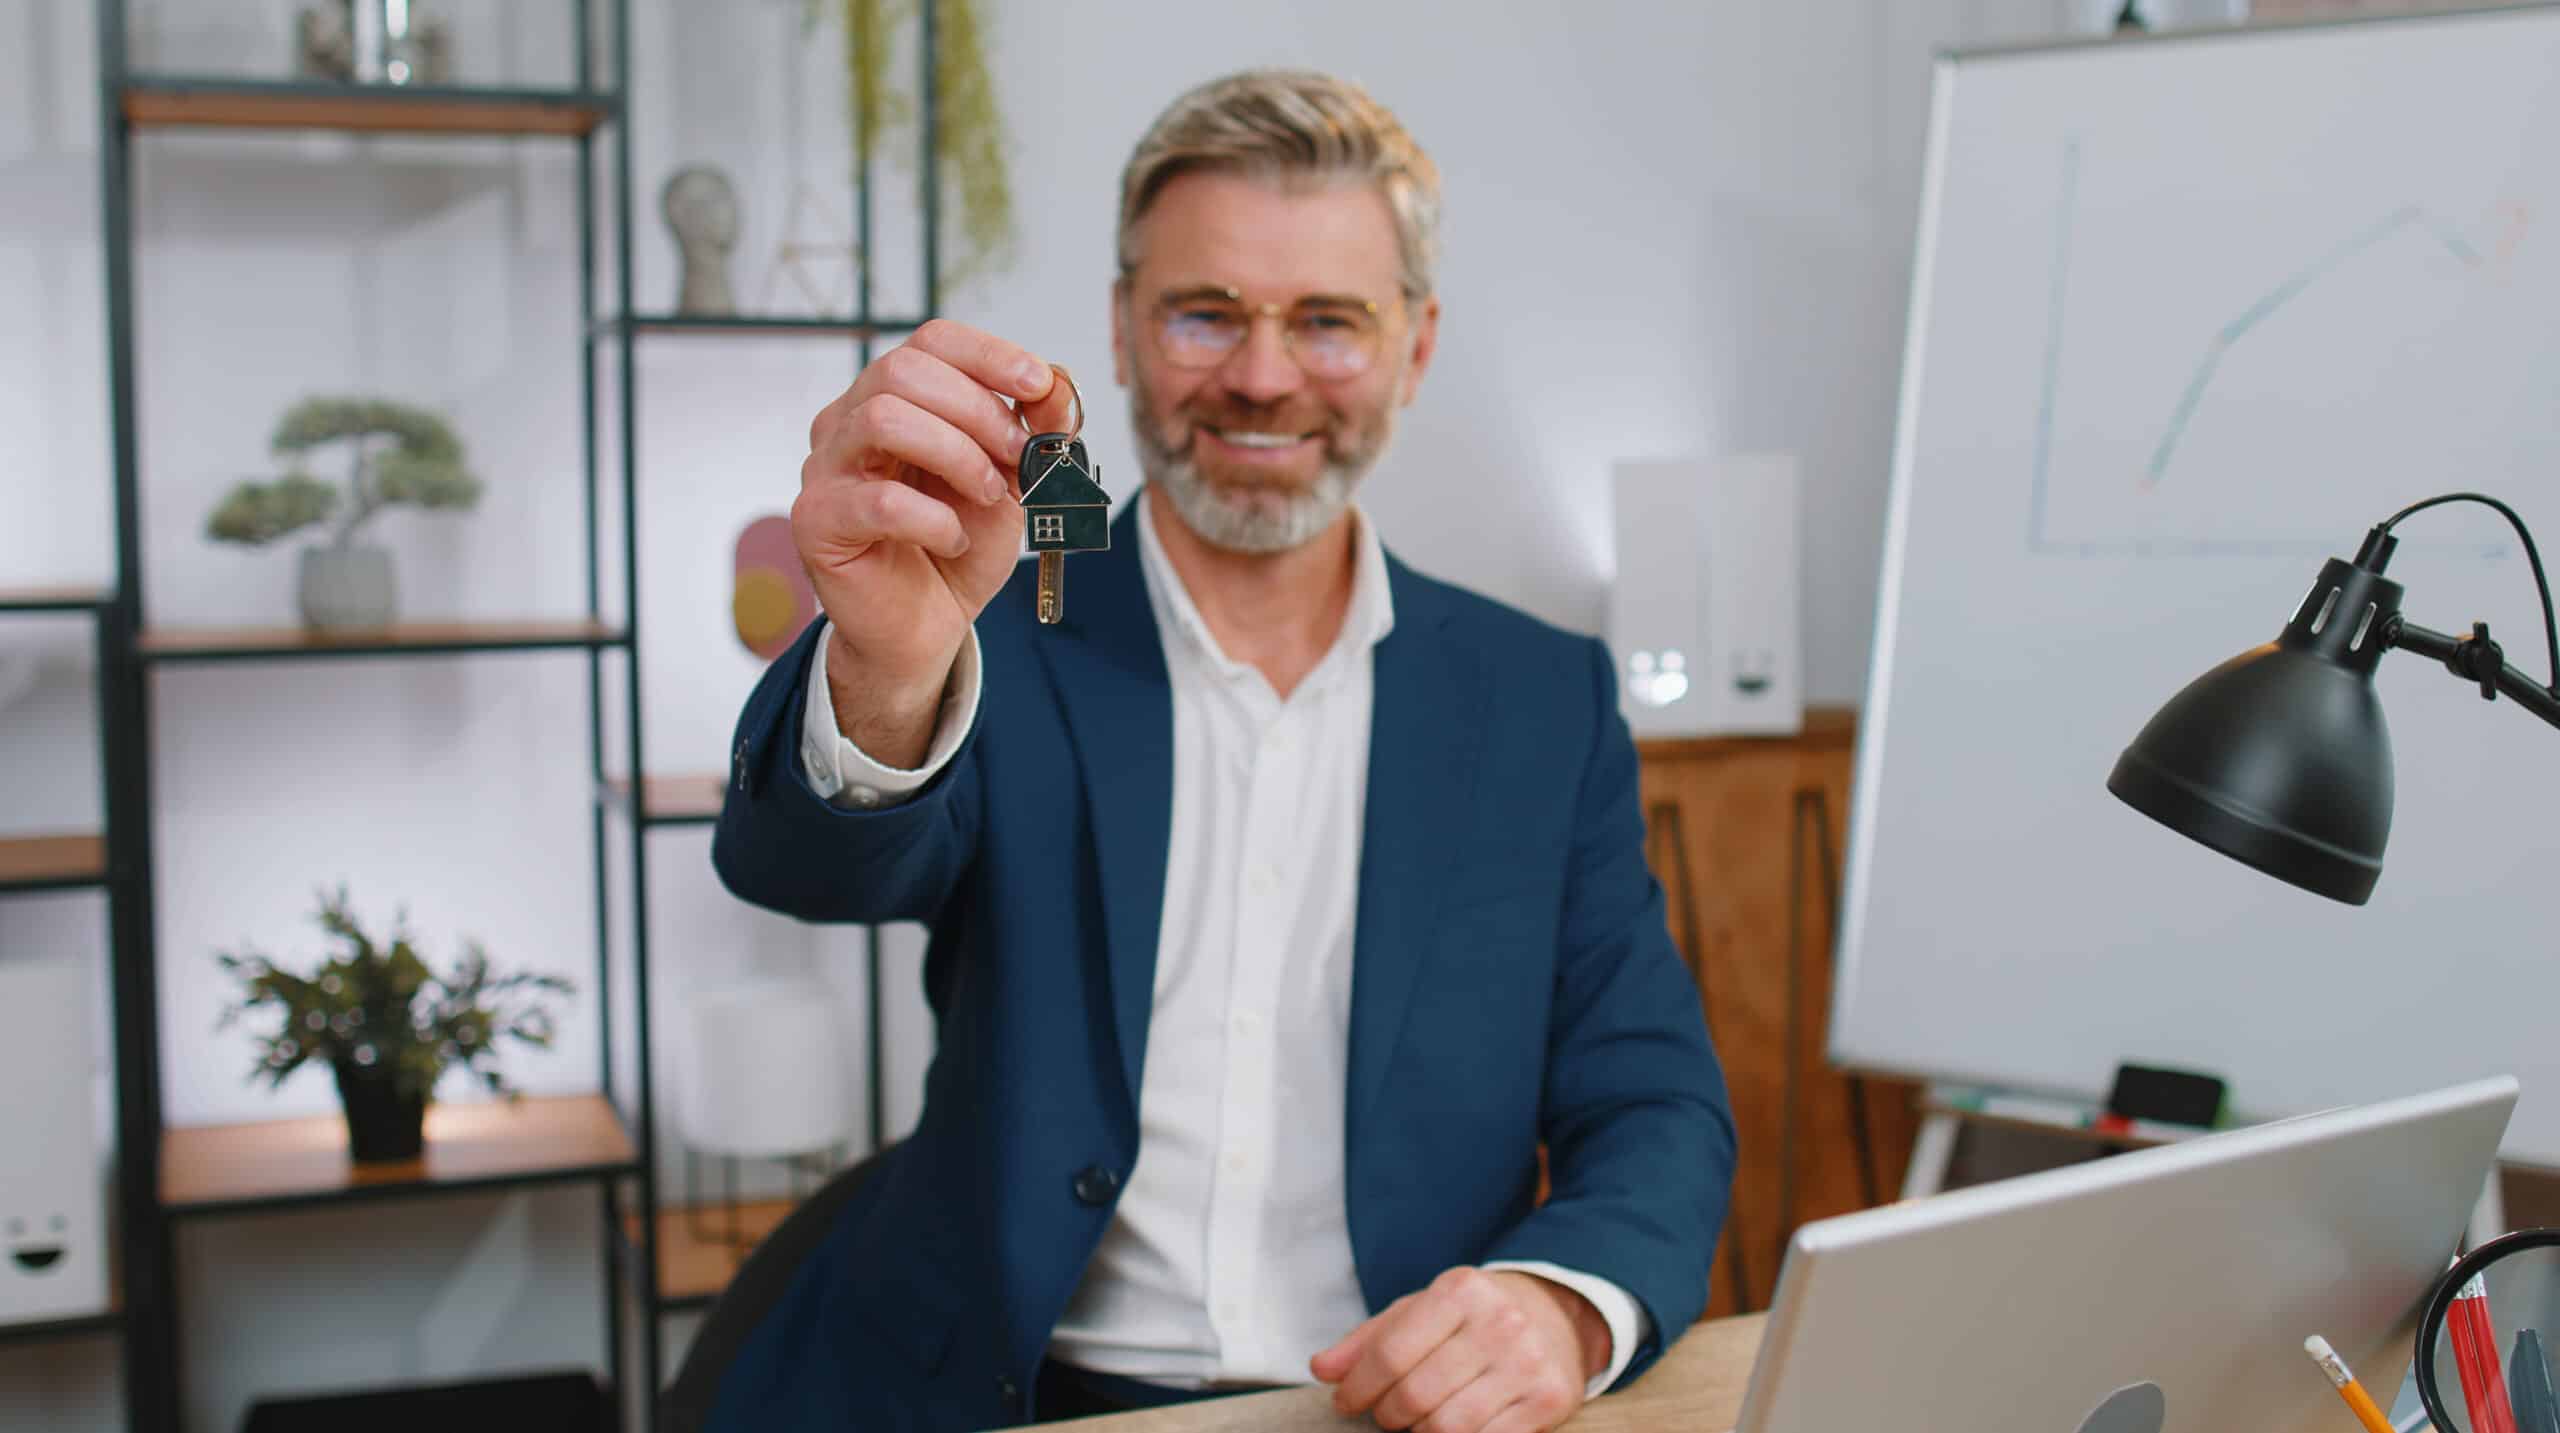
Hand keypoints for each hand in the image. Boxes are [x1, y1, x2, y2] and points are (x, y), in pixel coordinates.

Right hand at [792, 320, 1077, 755]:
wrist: (927, 625)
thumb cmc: (960, 543)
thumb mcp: (1013, 480)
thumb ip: (1036, 431)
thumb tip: (1057, 384)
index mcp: (894, 397)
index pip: (931, 341)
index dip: (989, 354)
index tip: (1039, 386)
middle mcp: (849, 421)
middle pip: (903, 370)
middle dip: (977, 410)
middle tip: (1016, 456)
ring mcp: (825, 468)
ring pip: (883, 419)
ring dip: (956, 454)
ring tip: (987, 494)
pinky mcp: (816, 521)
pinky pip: (878, 501)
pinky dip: (934, 519)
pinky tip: (952, 540)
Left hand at [1310, 1268, 1608, 1432]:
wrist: (1557, 1314)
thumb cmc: (1474, 1316)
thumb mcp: (1422, 1310)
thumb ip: (1369, 1339)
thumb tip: (1323, 1370)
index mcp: (1461, 1291)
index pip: (1389, 1352)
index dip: (1358, 1386)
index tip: (1345, 1401)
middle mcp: (1500, 1322)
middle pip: (1414, 1394)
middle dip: (1387, 1414)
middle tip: (1385, 1415)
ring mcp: (1528, 1363)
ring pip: (1447, 1426)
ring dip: (1419, 1432)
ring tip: (1416, 1422)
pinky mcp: (1551, 1399)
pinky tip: (1449, 1428)